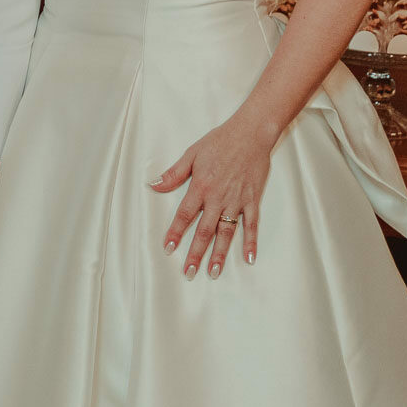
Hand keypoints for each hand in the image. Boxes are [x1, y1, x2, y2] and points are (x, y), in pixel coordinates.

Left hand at [151, 117, 272, 278]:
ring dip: (220, 254)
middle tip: (189, 272)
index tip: (168, 249)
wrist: (251, 133)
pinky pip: (252, 225)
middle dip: (195, 253)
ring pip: (227, 232)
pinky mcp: (252, 200)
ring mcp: (237, 201)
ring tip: (213, 272)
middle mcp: (218, 198)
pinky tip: (249, 258)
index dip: (175, 233)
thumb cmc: (220, 141)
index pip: (185, 215)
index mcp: (201, 187)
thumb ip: (174, 173)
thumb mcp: (192, 153)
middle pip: (204, 230)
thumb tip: (154, 185)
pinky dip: (251, 241)